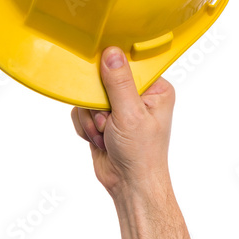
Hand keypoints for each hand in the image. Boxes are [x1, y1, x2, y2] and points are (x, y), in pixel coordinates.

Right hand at [71, 46, 174, 197]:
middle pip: (104, 79)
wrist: (129, 186)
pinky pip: (82, 110)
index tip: (102, 83)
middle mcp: (139, 95)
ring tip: (105, 135)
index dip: (113, 72)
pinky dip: (85, 126)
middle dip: (99, 104)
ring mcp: (120, 106)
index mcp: (156, 89)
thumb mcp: (130, 114)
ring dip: (92, 118)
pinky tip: (99, 139)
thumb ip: (119, 82)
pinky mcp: (103, 118)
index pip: (129, 65)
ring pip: (89, 96)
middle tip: (107, 120)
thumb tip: (111, 52)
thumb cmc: (141, 154)